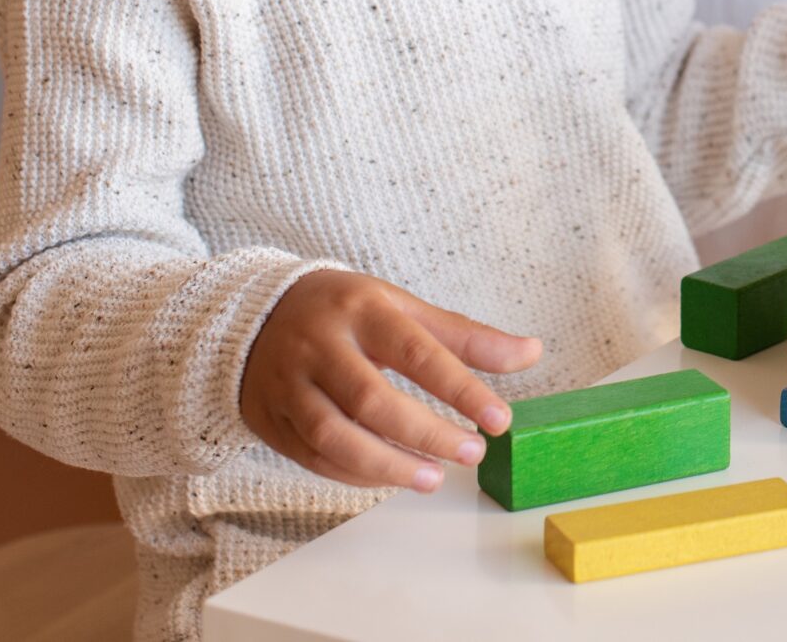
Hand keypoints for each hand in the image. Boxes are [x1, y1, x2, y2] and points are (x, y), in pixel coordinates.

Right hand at [241, 270, 541, 490]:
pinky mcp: (271, 418)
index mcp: (362, 311)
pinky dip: (355, 473)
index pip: (417, 352)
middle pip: (372, 400)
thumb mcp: (403, 308)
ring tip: (434, 478)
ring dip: (388, 465)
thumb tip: (531, 353)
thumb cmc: (347, 312)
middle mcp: (320, 346)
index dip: (461, 389)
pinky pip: (313, 457)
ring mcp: (289, 384)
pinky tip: (391, 477)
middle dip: (426, 434)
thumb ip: (465, 336)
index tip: (500, 419)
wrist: (255, 314)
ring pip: (334, 436)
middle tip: (472, 453)